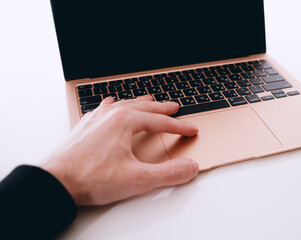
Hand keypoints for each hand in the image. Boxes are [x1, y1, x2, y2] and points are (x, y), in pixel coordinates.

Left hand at [41, 96, 198, 205]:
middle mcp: (110, 115)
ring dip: (139, 103)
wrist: (55, 182)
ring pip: (123, 104)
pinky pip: (103, 109)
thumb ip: (168, 173)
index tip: (191, 130)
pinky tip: (110, 103)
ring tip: (148, 99)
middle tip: (174, 106)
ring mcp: (96, 119)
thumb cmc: (90, 178)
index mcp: (124, 122)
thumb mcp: (137, 179)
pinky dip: (113, 105)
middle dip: (161, 108)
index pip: (160, 122)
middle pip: (143, 108)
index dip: (179, 126)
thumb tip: (190, 167)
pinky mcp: (85, 127)